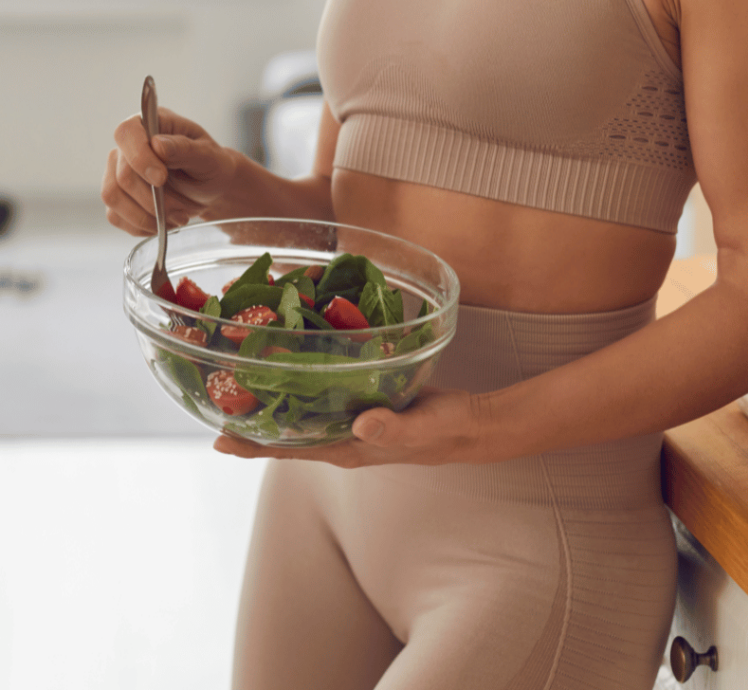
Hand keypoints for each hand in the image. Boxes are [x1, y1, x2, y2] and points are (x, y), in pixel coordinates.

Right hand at [101, 106, 238, 235]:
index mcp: (150, 124)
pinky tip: (163, 222)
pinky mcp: (117, 196)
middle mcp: (128, 146)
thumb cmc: (211, 165)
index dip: (139, 158)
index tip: (161, 179)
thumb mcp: (209, 156)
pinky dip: (141, 225)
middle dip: (154, 200)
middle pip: (122, 175)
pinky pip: (116, 216)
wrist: (210, 188)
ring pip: (113, 197)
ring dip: (147, 215)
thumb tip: (158, 144)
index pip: (127, 133)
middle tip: (182, 209)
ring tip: (176, 217)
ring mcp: (116, 171)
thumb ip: (185, 149)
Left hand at [212, 387, 490, 466]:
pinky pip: (324, 392)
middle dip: (252, 421)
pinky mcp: (363, 400)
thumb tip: (359, 423)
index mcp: (348, 449)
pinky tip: (294, 359)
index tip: (218, 439)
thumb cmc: (444, 430)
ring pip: (302, 412)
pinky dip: (304, 379)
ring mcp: (350, 421)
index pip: (290, 450)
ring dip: (273, 399)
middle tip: (215, 397)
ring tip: (242, 377)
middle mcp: (341, 438)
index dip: (254, 446)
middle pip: (285, 433)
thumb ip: (392, 428)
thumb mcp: (421, 428)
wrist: (469, 424)